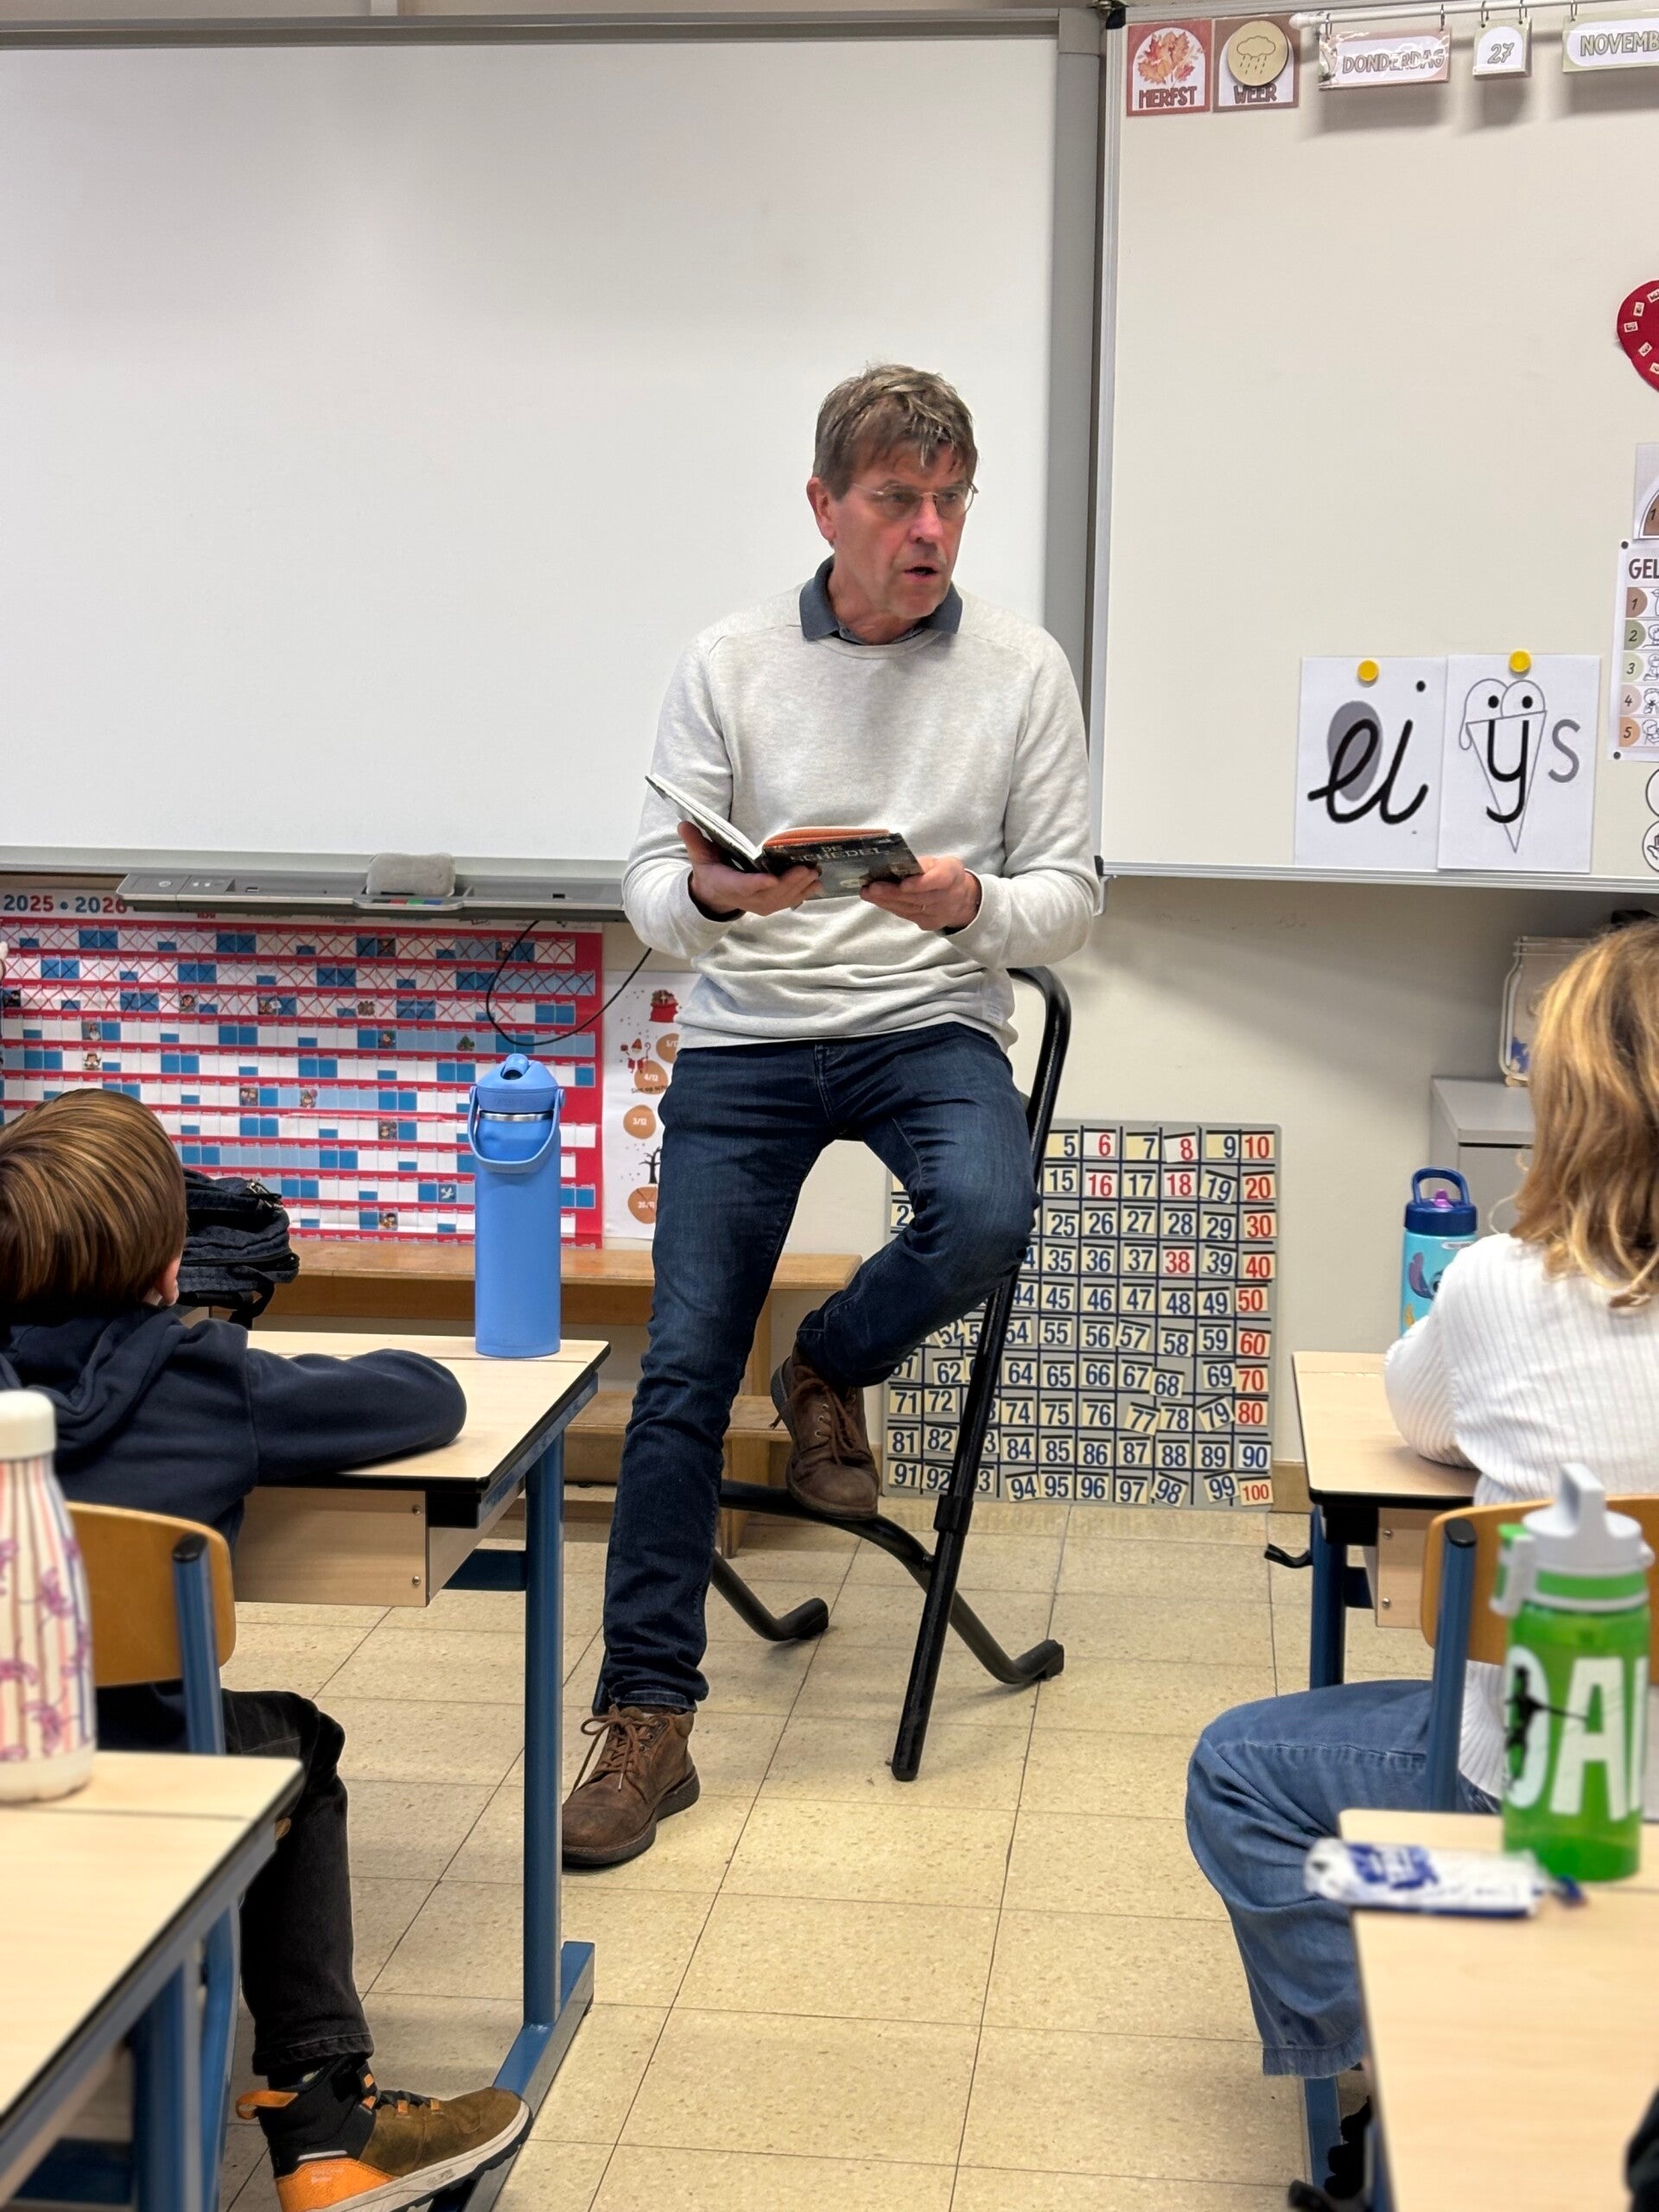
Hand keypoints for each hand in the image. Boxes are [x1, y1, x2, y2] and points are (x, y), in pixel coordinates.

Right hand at [679, 822, 818, 918]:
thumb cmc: (710, 871)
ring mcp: (759, 904)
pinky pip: (788, 902)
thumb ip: (694, 841)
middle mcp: (745, 899)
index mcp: (727, 885)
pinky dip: (803, 894)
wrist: (714, 895)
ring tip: (814, 872)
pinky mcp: (770, 905)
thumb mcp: (699, 856)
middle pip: (769, 894)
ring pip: (782, 899)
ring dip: (799, 888)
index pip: (742, 886)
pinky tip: (816, 884)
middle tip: (806, 868)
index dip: (756, 884)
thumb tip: (683, 824)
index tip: (771, 879)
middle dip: (789, 883)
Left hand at [861, 854, 981, 931]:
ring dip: (886, 901)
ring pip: (909, 908)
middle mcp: (948, 896)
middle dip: (892, 893)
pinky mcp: (929, 924)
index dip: (921, 883)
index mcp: (952, 875)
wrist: (961, 899)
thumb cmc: (943, 874)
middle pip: (918, 897)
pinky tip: (877, 901)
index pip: (939, 879)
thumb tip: (893, 863)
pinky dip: (890, 907)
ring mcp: (939, 914)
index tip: (903, 884)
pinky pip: (907, 915)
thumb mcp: (938, 862)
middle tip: (871, 888)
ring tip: (867, 893)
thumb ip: (921, 864)